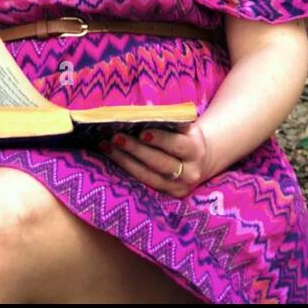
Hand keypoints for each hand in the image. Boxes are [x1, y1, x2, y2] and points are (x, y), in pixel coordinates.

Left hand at [98, 122, 212, 198]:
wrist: (201, 160)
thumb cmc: (186, 136)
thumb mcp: (185, 127)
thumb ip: (169, 121)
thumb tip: (141, 113)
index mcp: (196, 150)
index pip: (177, 145)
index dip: (160, 139)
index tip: (141, 132)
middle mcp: (190, 172)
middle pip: (160, 163)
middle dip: (136, 150)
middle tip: (116, 138)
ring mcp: (178, 187)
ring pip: (148, 175)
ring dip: (124, 160)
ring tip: (106, 146)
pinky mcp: (168, 195)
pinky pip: (144, 183)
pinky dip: (127, 170)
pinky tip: (113, 158)